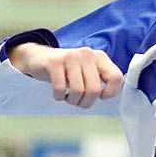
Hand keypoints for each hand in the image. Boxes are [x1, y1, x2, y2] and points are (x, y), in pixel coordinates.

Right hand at [9, 43, 123, 108]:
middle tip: (78, 101)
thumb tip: (108, 95)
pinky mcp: (54, 62)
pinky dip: (59, 96)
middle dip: (86, 102)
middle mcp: (87, 54)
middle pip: (95, 89)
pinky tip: (58, 93)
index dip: (110, 93)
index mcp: (99, 57)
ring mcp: (70, 56)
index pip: (116, 77)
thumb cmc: (66, 71)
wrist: (38, 58)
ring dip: (72, 100)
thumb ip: (100, 80)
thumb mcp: (86, 72)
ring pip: (79, 91)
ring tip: (68, 97)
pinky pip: (61, 88)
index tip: (100, 96)